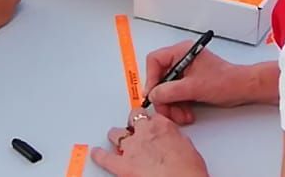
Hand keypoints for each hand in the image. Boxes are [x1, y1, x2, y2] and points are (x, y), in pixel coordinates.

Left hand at [93, 109, 208, 176]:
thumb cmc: (189, 169)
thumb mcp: (188, 147)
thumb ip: (174, 139)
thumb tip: (170, 142)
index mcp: (163, 126)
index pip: (152, 116)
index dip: (150, 121)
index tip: (149, 124)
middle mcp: (145, 132)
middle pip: (133, 119)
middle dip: (133, 123)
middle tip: (133, 128)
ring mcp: (132, 148)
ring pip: (116, 134)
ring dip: (116, 136)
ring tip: (115, 137)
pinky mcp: (122, 166)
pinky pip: (104, 158)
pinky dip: (99, 155)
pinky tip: (96, 153)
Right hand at [141, 42, 265, 126]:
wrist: (242, 89)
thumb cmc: (225, 81)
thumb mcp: (193, 87)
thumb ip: (170, 91)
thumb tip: (153, 95)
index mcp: (182, 52)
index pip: (155, 61)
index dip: (151, 78)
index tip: (153, 94)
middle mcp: (182, 60)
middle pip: (160, 78)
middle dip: (164, 98)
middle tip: (167, 111)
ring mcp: (186, 72)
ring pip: (168, 90)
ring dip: (172, 105)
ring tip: (181, 115)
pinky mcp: (190, 83)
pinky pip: (176, 95)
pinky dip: (179, 106)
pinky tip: (186, 114)